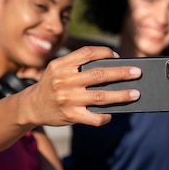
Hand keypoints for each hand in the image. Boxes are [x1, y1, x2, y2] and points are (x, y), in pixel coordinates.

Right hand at [24, 46, 140, 127]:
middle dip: (121, 73)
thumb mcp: (57, 69)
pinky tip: (112, 114)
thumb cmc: (52, 86)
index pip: (87, 53)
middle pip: (99, 74)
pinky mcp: (71, 116)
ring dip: (121, 95)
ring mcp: (67, 99)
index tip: (118, 56)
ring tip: (135, 94)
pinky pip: (94, 117)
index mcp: (61, 65)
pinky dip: (105, 116)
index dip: (105, 52)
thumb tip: (111, 69)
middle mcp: (64, 81)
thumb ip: (77, 66)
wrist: (31, 107)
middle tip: (137, 73)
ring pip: (101, 96)